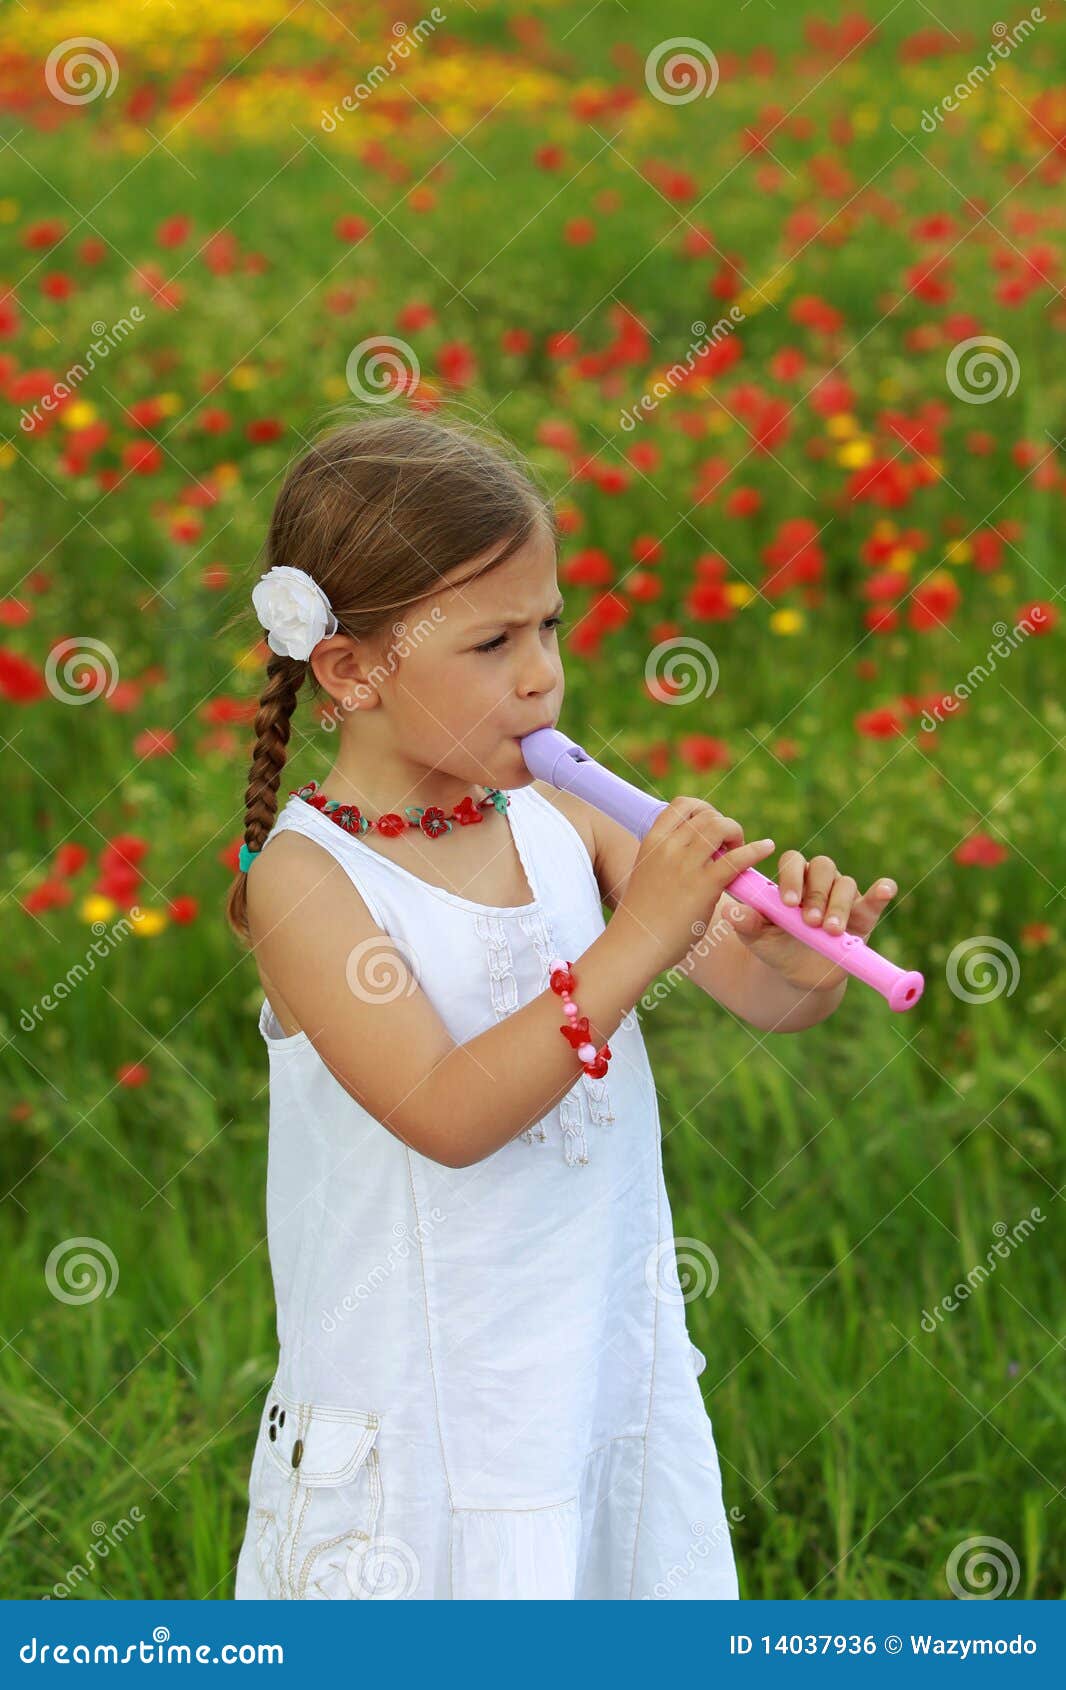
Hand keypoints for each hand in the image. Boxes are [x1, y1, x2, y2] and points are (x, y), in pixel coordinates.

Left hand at [724, 850, 897, 994]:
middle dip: (815, 894)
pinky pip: (874, 899)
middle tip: (808, 921)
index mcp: (792, 879)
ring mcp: (843, 897)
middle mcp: (819, 882)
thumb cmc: (774, 946)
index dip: (791, 878)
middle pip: (823, 868)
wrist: (798, 974)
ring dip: (838, 905)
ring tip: (830, 930)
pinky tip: (884, 890)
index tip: (787, 902)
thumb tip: (732, 912)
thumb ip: (747, 923)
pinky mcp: (863, 915)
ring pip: (845, 884)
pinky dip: (881, 892)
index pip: (793, 862)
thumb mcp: (756, 938)